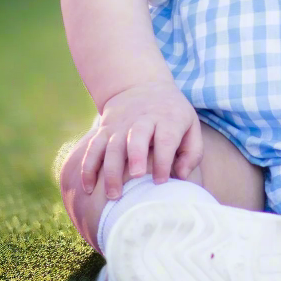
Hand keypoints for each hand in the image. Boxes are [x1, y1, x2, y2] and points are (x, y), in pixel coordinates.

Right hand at [81, 81, 202, 197]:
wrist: (142, 85)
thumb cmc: (172, 115)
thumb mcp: (190, 125)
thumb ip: (192, 153)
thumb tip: (181, 177)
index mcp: (168, 119)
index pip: (165, 138)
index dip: (163, 160)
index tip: (160, 181)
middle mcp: (143, 120)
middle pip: (137, 137)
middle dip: (135, 157)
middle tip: (135, 177)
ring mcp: (121, 125)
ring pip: (112, 146)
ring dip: (111, 170)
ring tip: (113, 195)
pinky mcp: (104, 129)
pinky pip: (93, 148)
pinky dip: (88, 167)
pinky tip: (88, 188)